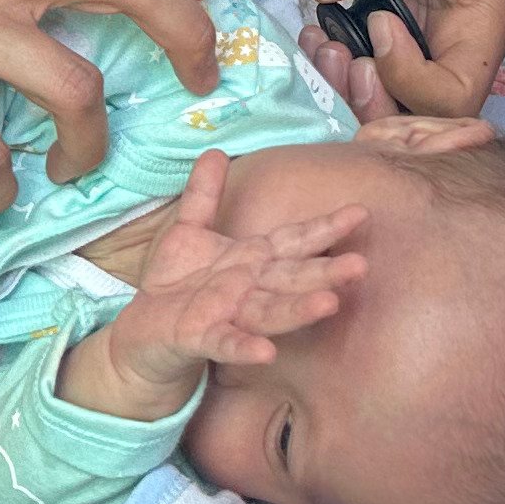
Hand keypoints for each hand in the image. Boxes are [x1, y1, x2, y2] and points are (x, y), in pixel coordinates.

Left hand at [59, 154, 366, 424]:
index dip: (325, 228)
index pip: (293, 241)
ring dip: (299, 309)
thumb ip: (203, 194)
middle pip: (292, 278)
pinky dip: (246, 347)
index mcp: (251, 261)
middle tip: (361, 265)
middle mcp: (249, 290)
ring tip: (330, 303)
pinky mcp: (201, 337)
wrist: (143, 333)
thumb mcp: (188, 231)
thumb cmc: (177, 284)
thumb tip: (215, 151)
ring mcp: (229, 315)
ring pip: (270, 311)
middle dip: (326, 272)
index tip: (360, 212)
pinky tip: (266, 352)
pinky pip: (226, 342)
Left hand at [303, 0, 504, 118]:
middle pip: (416, 118)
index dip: (406, 76)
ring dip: (345, 89)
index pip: (450, 96)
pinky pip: (369, 75)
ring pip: (388, 106)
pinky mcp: (397, 43)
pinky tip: (316, 35)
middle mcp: (453, 57)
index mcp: (478, 33)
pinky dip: (338, 68)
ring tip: (319, 44)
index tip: (381, 20)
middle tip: (333, 54)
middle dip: (365, 100)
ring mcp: (423, 55)